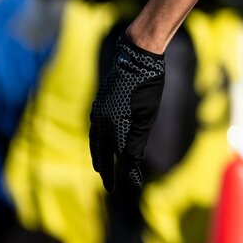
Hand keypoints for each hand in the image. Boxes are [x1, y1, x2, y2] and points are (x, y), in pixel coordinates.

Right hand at [89, 33, 165, 190]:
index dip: (129, 172)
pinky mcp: (99, 103)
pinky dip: (97, 140)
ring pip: (95, 141)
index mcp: (114, 125)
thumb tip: (131, 162)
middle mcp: (100, 121)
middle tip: (110, 186)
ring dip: (99, 156)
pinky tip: (101, 143)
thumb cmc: (147, 84)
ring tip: (102, 168)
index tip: (137, 184)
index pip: (122, 156)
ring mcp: (97, 111)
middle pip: (102, 152)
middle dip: (107, 170)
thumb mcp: (147, 114)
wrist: (136, 55)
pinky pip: (95, 128)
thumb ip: (137, 139)